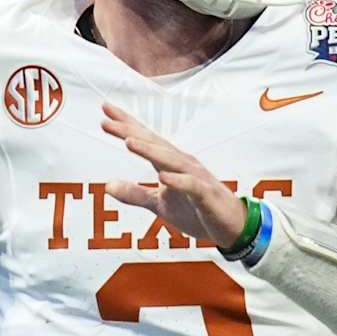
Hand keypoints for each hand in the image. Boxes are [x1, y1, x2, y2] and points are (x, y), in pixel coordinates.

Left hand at [101, 103, 246, 246]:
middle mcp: (182, 163)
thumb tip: (107, 186)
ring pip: (171, 160)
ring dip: (150, 151)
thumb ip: (135, 194)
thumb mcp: (159, 204)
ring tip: (129, 142)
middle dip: (131, 131)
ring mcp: (196, 177)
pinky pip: (191, 185)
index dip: (126, 125)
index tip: (105, 109)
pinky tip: (163, 177)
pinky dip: (178, 180)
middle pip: (154, 144)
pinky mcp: (206, 194)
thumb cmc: (196, 210)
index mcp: (170, 163)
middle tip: (107, 121)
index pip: (145, 139)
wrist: (231, 226)